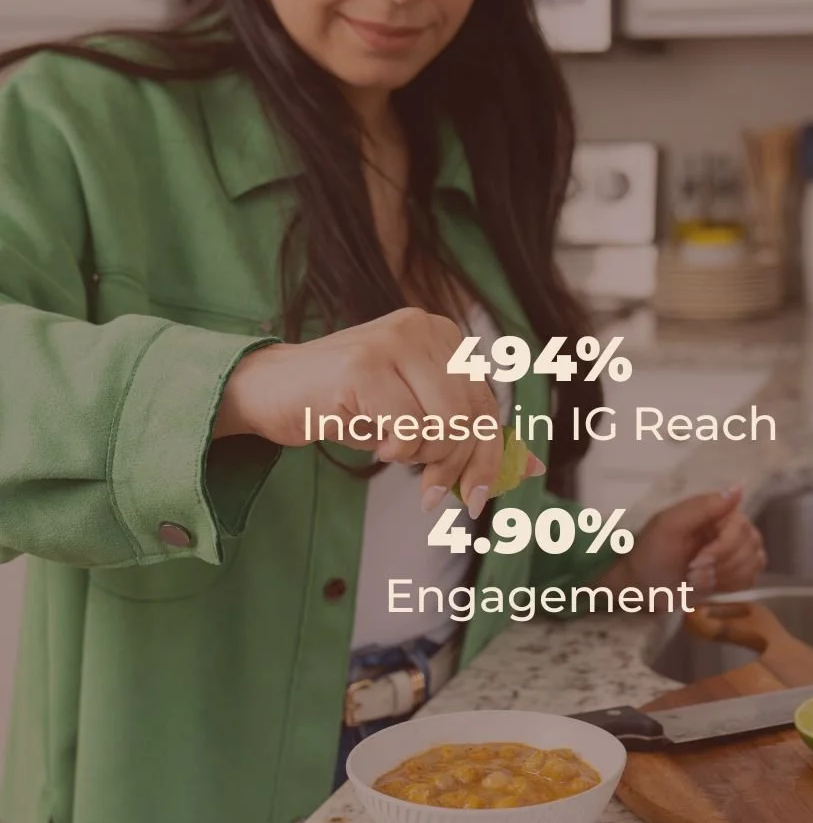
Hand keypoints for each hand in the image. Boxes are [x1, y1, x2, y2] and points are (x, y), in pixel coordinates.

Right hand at [213, 307, 540, 516]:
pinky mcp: (363, 366)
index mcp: (443, 335)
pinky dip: (397, 450)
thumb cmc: (346, 405)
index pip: (488, 404)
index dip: (488, 457)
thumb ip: (469, 436)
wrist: (271, 391)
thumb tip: (531, 469)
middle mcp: (423, 328)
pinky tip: (377, 443)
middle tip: (432, 494)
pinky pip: (407, 430)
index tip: (477, 495)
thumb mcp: (416, 418)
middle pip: (471, 417)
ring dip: (423, 457)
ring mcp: (392, 342)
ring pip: (444, 425)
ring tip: (395, 453)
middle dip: (455, 466)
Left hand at [598, 487, 765, 602]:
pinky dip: (729, 586)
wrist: (642, 586)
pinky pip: (750, 579)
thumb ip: (703, 507)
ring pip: (752, 564)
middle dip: (719, 565)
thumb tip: (738, 488)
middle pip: (750, 547)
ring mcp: (735, 551)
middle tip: (690, 571)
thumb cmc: (650, 553)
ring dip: (722, 577)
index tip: (697, 561)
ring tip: (694, 578)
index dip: (723, 549)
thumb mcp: (669, 526)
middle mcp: (730, 528)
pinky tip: (707, 585)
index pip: (741, 527)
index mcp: (716, 512)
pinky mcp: (735, 573)